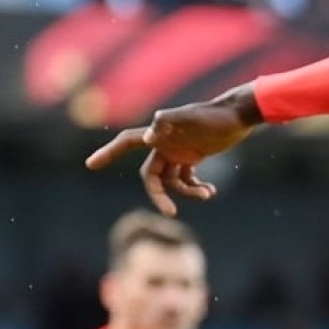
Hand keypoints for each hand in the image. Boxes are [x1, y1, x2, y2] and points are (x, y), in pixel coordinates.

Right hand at [85, 86, 263, 213]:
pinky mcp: (194, 156)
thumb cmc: (215, 116)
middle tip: (170, 213)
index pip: (127, 142)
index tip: (91, 165)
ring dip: (187, 193)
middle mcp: (165, 144)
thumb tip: (148, 137)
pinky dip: (196, 188)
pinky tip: (210, 191)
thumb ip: (168, 121)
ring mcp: (179, 151)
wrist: (238, 115)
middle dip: (158, 195)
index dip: (108, 152)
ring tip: (207, 194)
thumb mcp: (193, 117)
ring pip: (172, 181)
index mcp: (159, 134)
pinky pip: (187, 179)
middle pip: (151, 176)